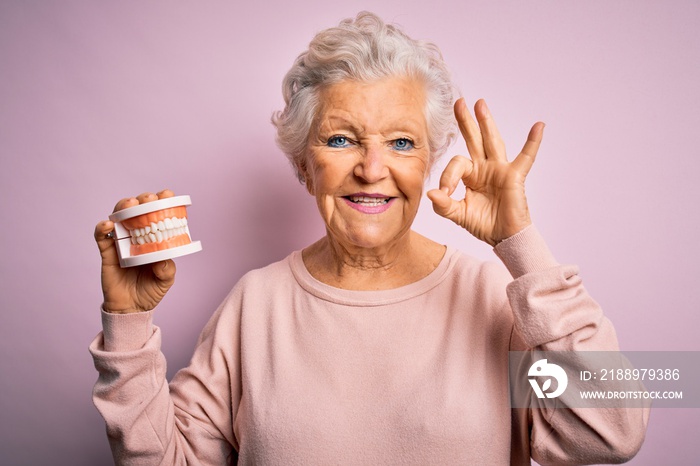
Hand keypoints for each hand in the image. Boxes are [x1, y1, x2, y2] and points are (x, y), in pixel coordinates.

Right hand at [94, 189, 176, 313]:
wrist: (131, 308)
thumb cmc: (150, 291)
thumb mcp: (165, 281)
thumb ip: (166, 270)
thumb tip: (161, 259)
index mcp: (154, 238)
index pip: (158, 214)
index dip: (161, 202)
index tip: (167, 195)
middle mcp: (137, 236)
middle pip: (137, 210)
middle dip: (143, 200)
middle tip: (148, 199)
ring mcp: (121, 242)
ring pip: (119, 216)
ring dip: (123, 206)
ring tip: (130, 204)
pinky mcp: (107, 251)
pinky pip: (101, 236)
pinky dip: (102, 227)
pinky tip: (108, 224)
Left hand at [427, 98, 543, 245]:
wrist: (503, 237)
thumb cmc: (483, 224)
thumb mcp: (458, 214)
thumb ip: (444, 205)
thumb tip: (432, 193)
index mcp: (470, 175)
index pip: (456, 165)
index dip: (447, 176)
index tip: (444, 193)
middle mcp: (484, 168)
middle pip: (474, 140)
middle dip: (466, 122)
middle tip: (458, 102)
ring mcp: (500, 169)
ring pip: (492, 142)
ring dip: (487, 123)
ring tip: (480, 104)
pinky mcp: (514, 176)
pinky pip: (526, 157)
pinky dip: (533, 142)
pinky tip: (539, 126)